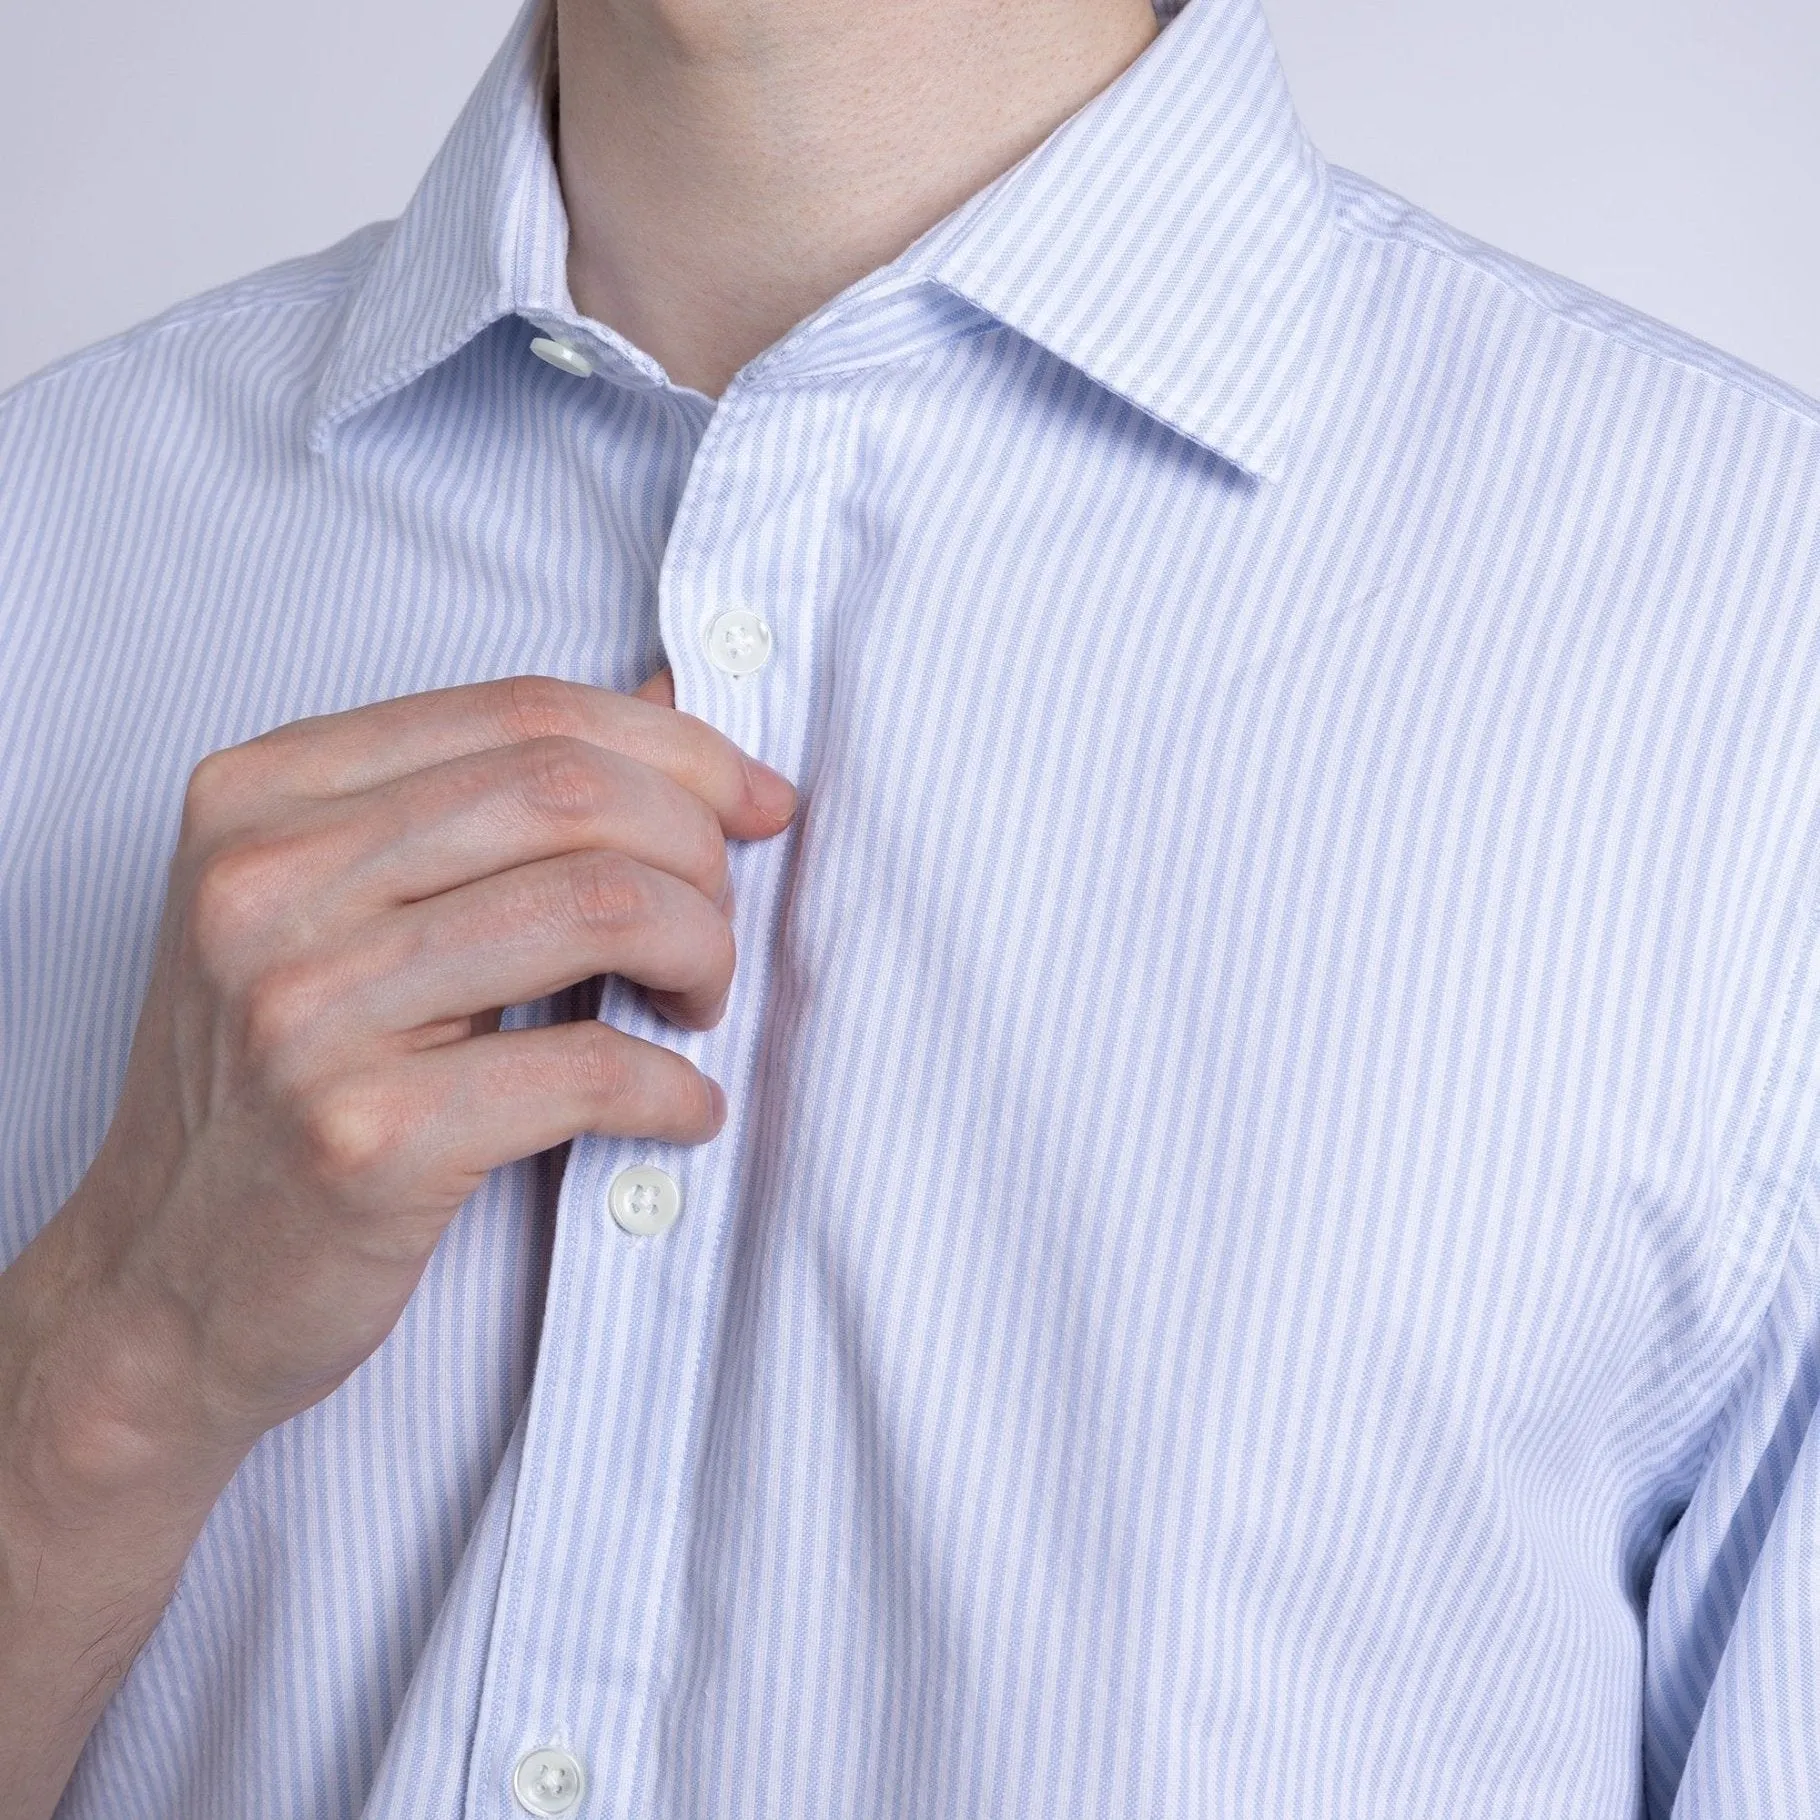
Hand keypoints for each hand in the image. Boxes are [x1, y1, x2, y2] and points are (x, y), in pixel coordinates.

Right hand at [41, 666, 795, 1467]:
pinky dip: (676, 1088)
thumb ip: (491, 804)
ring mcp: (308, 1011)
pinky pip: (592, 1068)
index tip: (756, 801)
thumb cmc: (275, 1086)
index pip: (525, 714)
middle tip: (720, 927)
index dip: (679, 748)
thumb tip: (671, 706)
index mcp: (263, 799)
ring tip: (698, 1006)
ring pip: (599, 907)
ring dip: (702, 956)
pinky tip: (683, 1108)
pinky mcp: (364, 1136)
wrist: (166, 1280)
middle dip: (699, 851)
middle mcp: (268, 886)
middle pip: (571, 792)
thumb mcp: (346, 910)